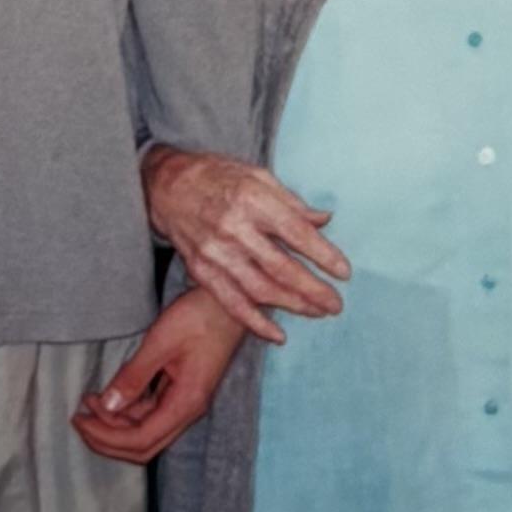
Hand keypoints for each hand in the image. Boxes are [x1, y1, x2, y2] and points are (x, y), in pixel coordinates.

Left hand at [72, 288, 247, 463]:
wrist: (228, 302)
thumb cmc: (200, 316)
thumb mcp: (161, 342)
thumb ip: (134, 375)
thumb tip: (107, 405)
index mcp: (186, 403)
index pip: (141, 439)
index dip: (106, 436)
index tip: (80, 419)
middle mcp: (188, 410)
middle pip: (144, 446)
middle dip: (108, 439)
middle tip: (79, 419)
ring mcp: (186, 402)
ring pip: (146, 431)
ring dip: (116, 424)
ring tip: (90, 402)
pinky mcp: (183, 391)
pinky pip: (151, 413)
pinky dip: (128, 411)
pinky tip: (111, 396)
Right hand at [141, 144, 349, 341]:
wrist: (168, 185)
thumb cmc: (219, 176)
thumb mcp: (258, 176)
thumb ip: (292, 202)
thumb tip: (325, 219)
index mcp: (254, 199)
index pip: (296, 232)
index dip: (323, 255)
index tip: (344, 272)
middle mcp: (235, 228)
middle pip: (281, 267)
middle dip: (313, 289)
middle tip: (336, 304)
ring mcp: (216, 252)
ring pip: (260, 289)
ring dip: (292, 305)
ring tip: (317, 313)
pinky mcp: (201, 270)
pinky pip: (231, 302)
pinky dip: (255, 322)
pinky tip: (277, 334)